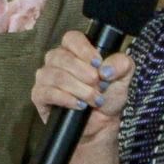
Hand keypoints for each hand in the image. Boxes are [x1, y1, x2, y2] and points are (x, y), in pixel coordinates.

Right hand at [30, 32, 133, 163]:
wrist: (101, 125)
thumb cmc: (108, 97)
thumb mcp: (124, 78)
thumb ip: (122, 64)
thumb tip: (105, 68)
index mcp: (75, 51)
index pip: (71, 38)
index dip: (83, 49)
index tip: (98, 63)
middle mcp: (57, 61)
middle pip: (61, 57)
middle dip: (83, 73)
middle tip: (98, 85)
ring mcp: (46, 78)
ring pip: (55, 75)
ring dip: (78, 88)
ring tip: (93, 99)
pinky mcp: (40, 96)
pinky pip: (46, 92)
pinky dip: (65, 98)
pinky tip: (78, 105)